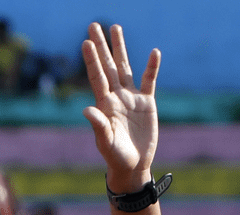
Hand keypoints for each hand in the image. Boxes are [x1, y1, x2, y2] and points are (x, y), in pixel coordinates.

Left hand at [81, 23, 159, 190]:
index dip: (92, 60)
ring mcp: (131, 98)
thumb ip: (98, 126)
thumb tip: (87, 110)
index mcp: (105, 105)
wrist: (133, 165)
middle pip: (108, 65)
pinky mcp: (146, 103)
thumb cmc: (116, 157)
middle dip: (101, 46)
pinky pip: (149, 81)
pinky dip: (152, 67)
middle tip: (93, 25)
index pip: (97, 77)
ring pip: (125, 67)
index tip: (85, 42)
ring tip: (116, 28)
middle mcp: (116, 97)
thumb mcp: (106, 143)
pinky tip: (154, 52)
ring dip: (120, 48)